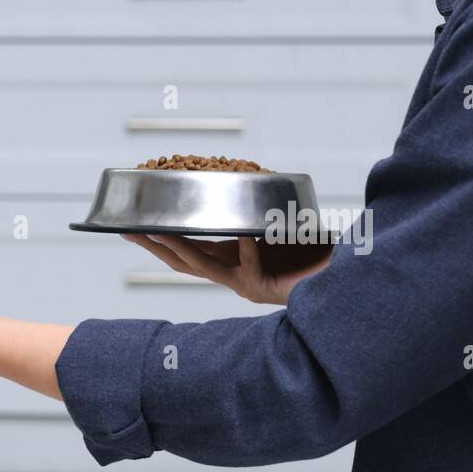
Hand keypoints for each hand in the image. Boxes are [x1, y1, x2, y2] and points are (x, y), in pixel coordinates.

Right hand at [123, 233, 332, 304]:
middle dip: (153, 247)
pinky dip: (248, 250)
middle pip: (182, 263)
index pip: (186, 252)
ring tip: (163, 232)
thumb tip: (240, 182)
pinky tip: (246, 235)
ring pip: (204, 268)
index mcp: (231, 263)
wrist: (343, 279)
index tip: (135, 226)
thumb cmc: (315, 252)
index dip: (160, 240)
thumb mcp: (276, 228)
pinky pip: (251, 265)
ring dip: (182, 249)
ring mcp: (245, 285)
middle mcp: (232, 277)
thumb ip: (254, 216)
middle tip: (128, 231)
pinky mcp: (265, 289)